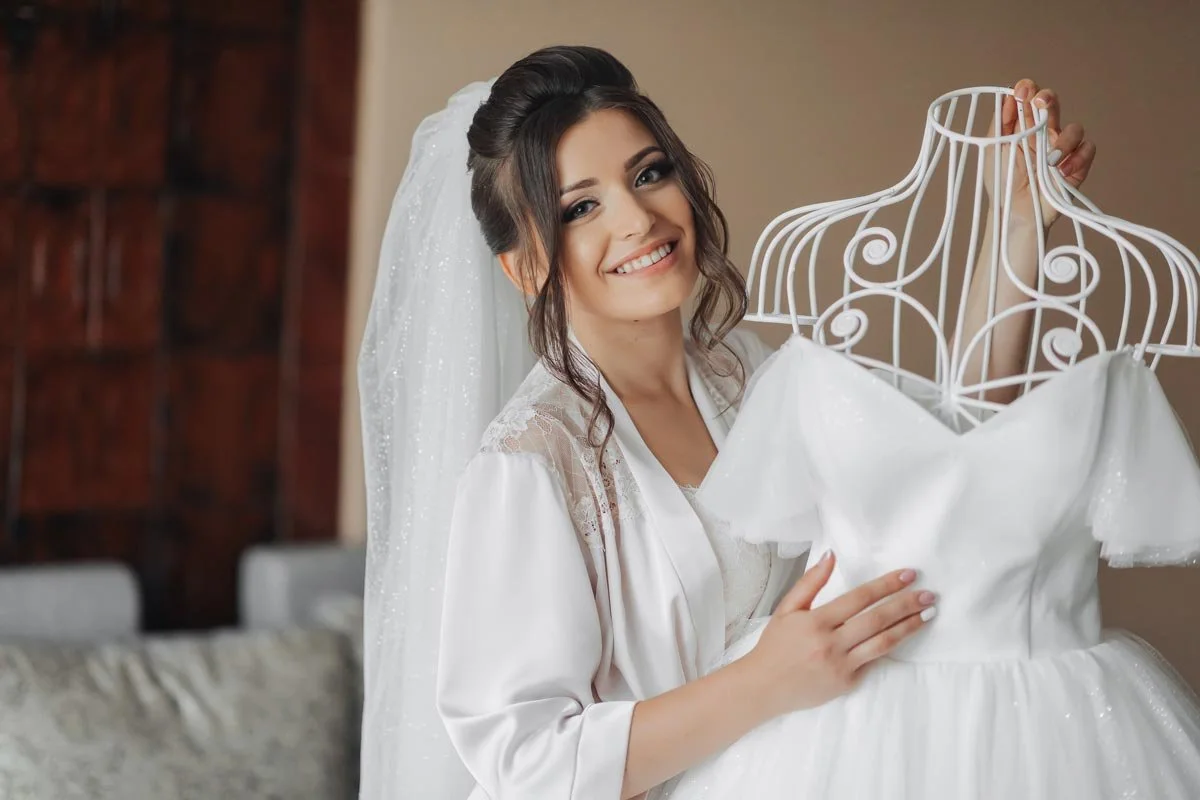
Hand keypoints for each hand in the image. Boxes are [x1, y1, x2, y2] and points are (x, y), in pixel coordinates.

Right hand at [743, 550, 935, 715]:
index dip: (886, 585)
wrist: (764, 687)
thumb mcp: (786, 609)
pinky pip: (872, 661)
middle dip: (906, 604)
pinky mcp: (847, 683)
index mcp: (816, 621)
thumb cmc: (775, 645)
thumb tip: (831, 555)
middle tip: (929, 594)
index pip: (859, 598)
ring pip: (883, 642)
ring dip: (909, 627)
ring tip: (928, 614)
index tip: (908, 575)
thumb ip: (810, 582)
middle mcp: (830, 643)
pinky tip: (904, 635)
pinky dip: (889, 647)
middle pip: (877, 620)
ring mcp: (841, 665)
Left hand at [982, 78, 1097, 229]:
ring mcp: (1062, 148)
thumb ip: (1000, 124)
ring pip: (1074, 128)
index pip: (1029, 100)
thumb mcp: (993, 150)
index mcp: (1023, 127)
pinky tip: (1061, 170)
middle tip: (1040, 102)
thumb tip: (1006, 96)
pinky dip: (1077, 157)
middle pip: (1053, 105)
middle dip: (1048, 98)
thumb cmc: (1002, 182)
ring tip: (1049, 160)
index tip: (1021, 91)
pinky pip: (1087, 148)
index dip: (1028, 90)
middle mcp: (1044, 133)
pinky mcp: (1077, 164)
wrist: (1013, 211)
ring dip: (1063, 140)